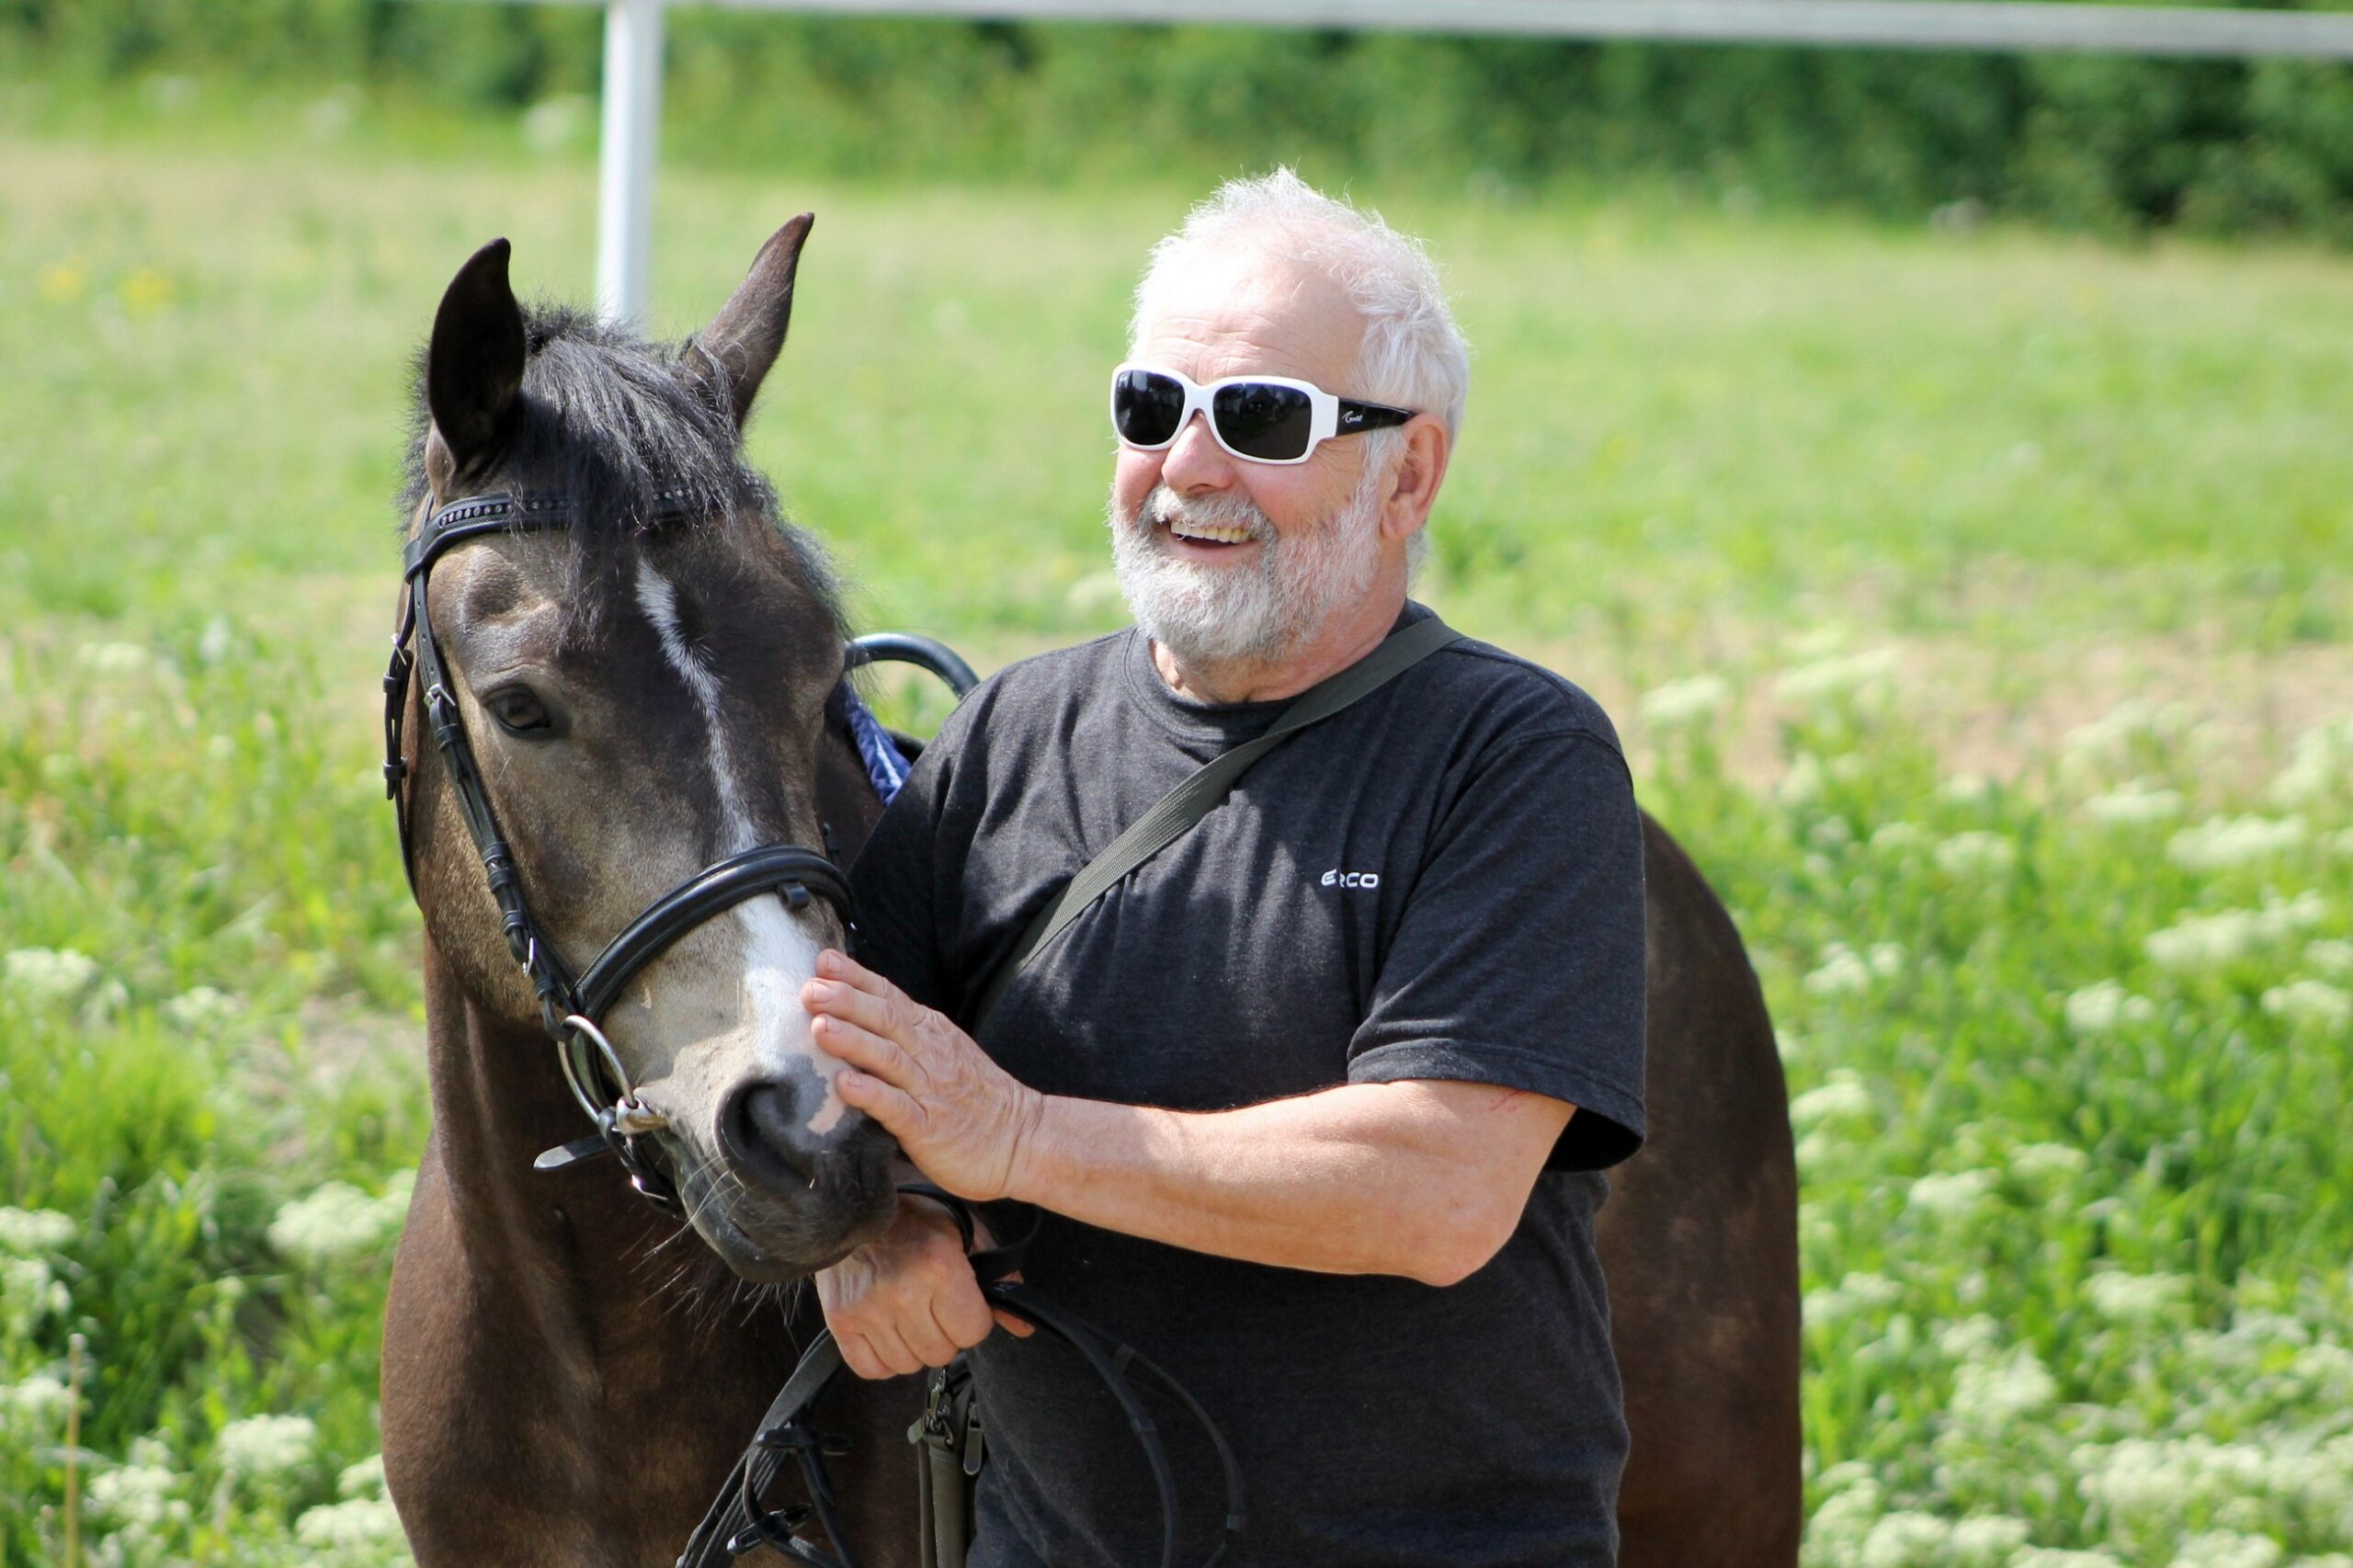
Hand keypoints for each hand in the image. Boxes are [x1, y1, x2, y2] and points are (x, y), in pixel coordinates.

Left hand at [802, 950, 1045, 1202]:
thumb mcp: (944, 1053)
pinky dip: (871, 1093)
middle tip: (811, 989)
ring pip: (889, 1058)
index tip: (824, 961)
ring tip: (819, 1027)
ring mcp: (931, 1090)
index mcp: (932, 1032)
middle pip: (886, 1020)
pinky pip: (897, 1107)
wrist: (1023, 1139)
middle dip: (847, 1001)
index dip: (857, 978)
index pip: (891, 997)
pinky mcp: (931, 1128)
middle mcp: (931, 1054)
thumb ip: (905, 1036)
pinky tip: (845, 1085)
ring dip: (853, 1040)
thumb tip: (853, 1016)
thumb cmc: (975, 1098)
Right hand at [816, 1196, 1030, 1380]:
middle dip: (945, 1334)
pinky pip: (871, 1369)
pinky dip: (882, 1359)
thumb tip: (1023, 1326)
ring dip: (914, 1347)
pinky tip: (887, 1331)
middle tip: (933, 1308)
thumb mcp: (963, 1235)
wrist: (852, 1206)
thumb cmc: (913, 1219)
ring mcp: (868, 1307)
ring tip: (908, 1315)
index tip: (962, 1304)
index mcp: (940, 1265)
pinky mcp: (840, 1319)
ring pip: (908, 1365)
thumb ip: (997, 1278)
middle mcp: (903, 1290)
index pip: (973, 1331)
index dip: (974, 1320)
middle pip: (941, 1353)